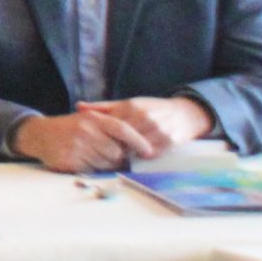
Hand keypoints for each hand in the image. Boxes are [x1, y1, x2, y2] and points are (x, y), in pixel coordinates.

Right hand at [12, 108, 155, 172]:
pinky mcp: (69, 161)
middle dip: (118, 157)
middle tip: (111, 155)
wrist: (40, 134)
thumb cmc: (70, 128)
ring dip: (105, 164)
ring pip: (106, 163)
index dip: (138, 141)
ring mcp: (77, 146)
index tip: (148, 151)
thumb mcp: (88, 119)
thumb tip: (137, 143)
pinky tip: (84, 161)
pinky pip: (92, 171)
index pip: (123, 129)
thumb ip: (110, 127)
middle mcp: (85, 131)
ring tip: (94, 157)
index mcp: (93, 118)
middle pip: (117, 152)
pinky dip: (92, 169)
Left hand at [80, 96, 213, 156]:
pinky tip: (138, 155)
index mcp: (131, 106)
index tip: (95, 142)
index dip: (102, 136)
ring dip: (128, 154)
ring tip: (121, 155)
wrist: (184, 113)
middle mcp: (145, 117)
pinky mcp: (169, 141)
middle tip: (106, 153)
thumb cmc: (149, 109)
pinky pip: (151, 154)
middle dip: (114, 147)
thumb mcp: (126, 104)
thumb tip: (78, 106)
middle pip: (122, 139)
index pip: (110, 126)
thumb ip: (102, 107)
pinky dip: (143, 156)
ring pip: (136, 149)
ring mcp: (158, 129)